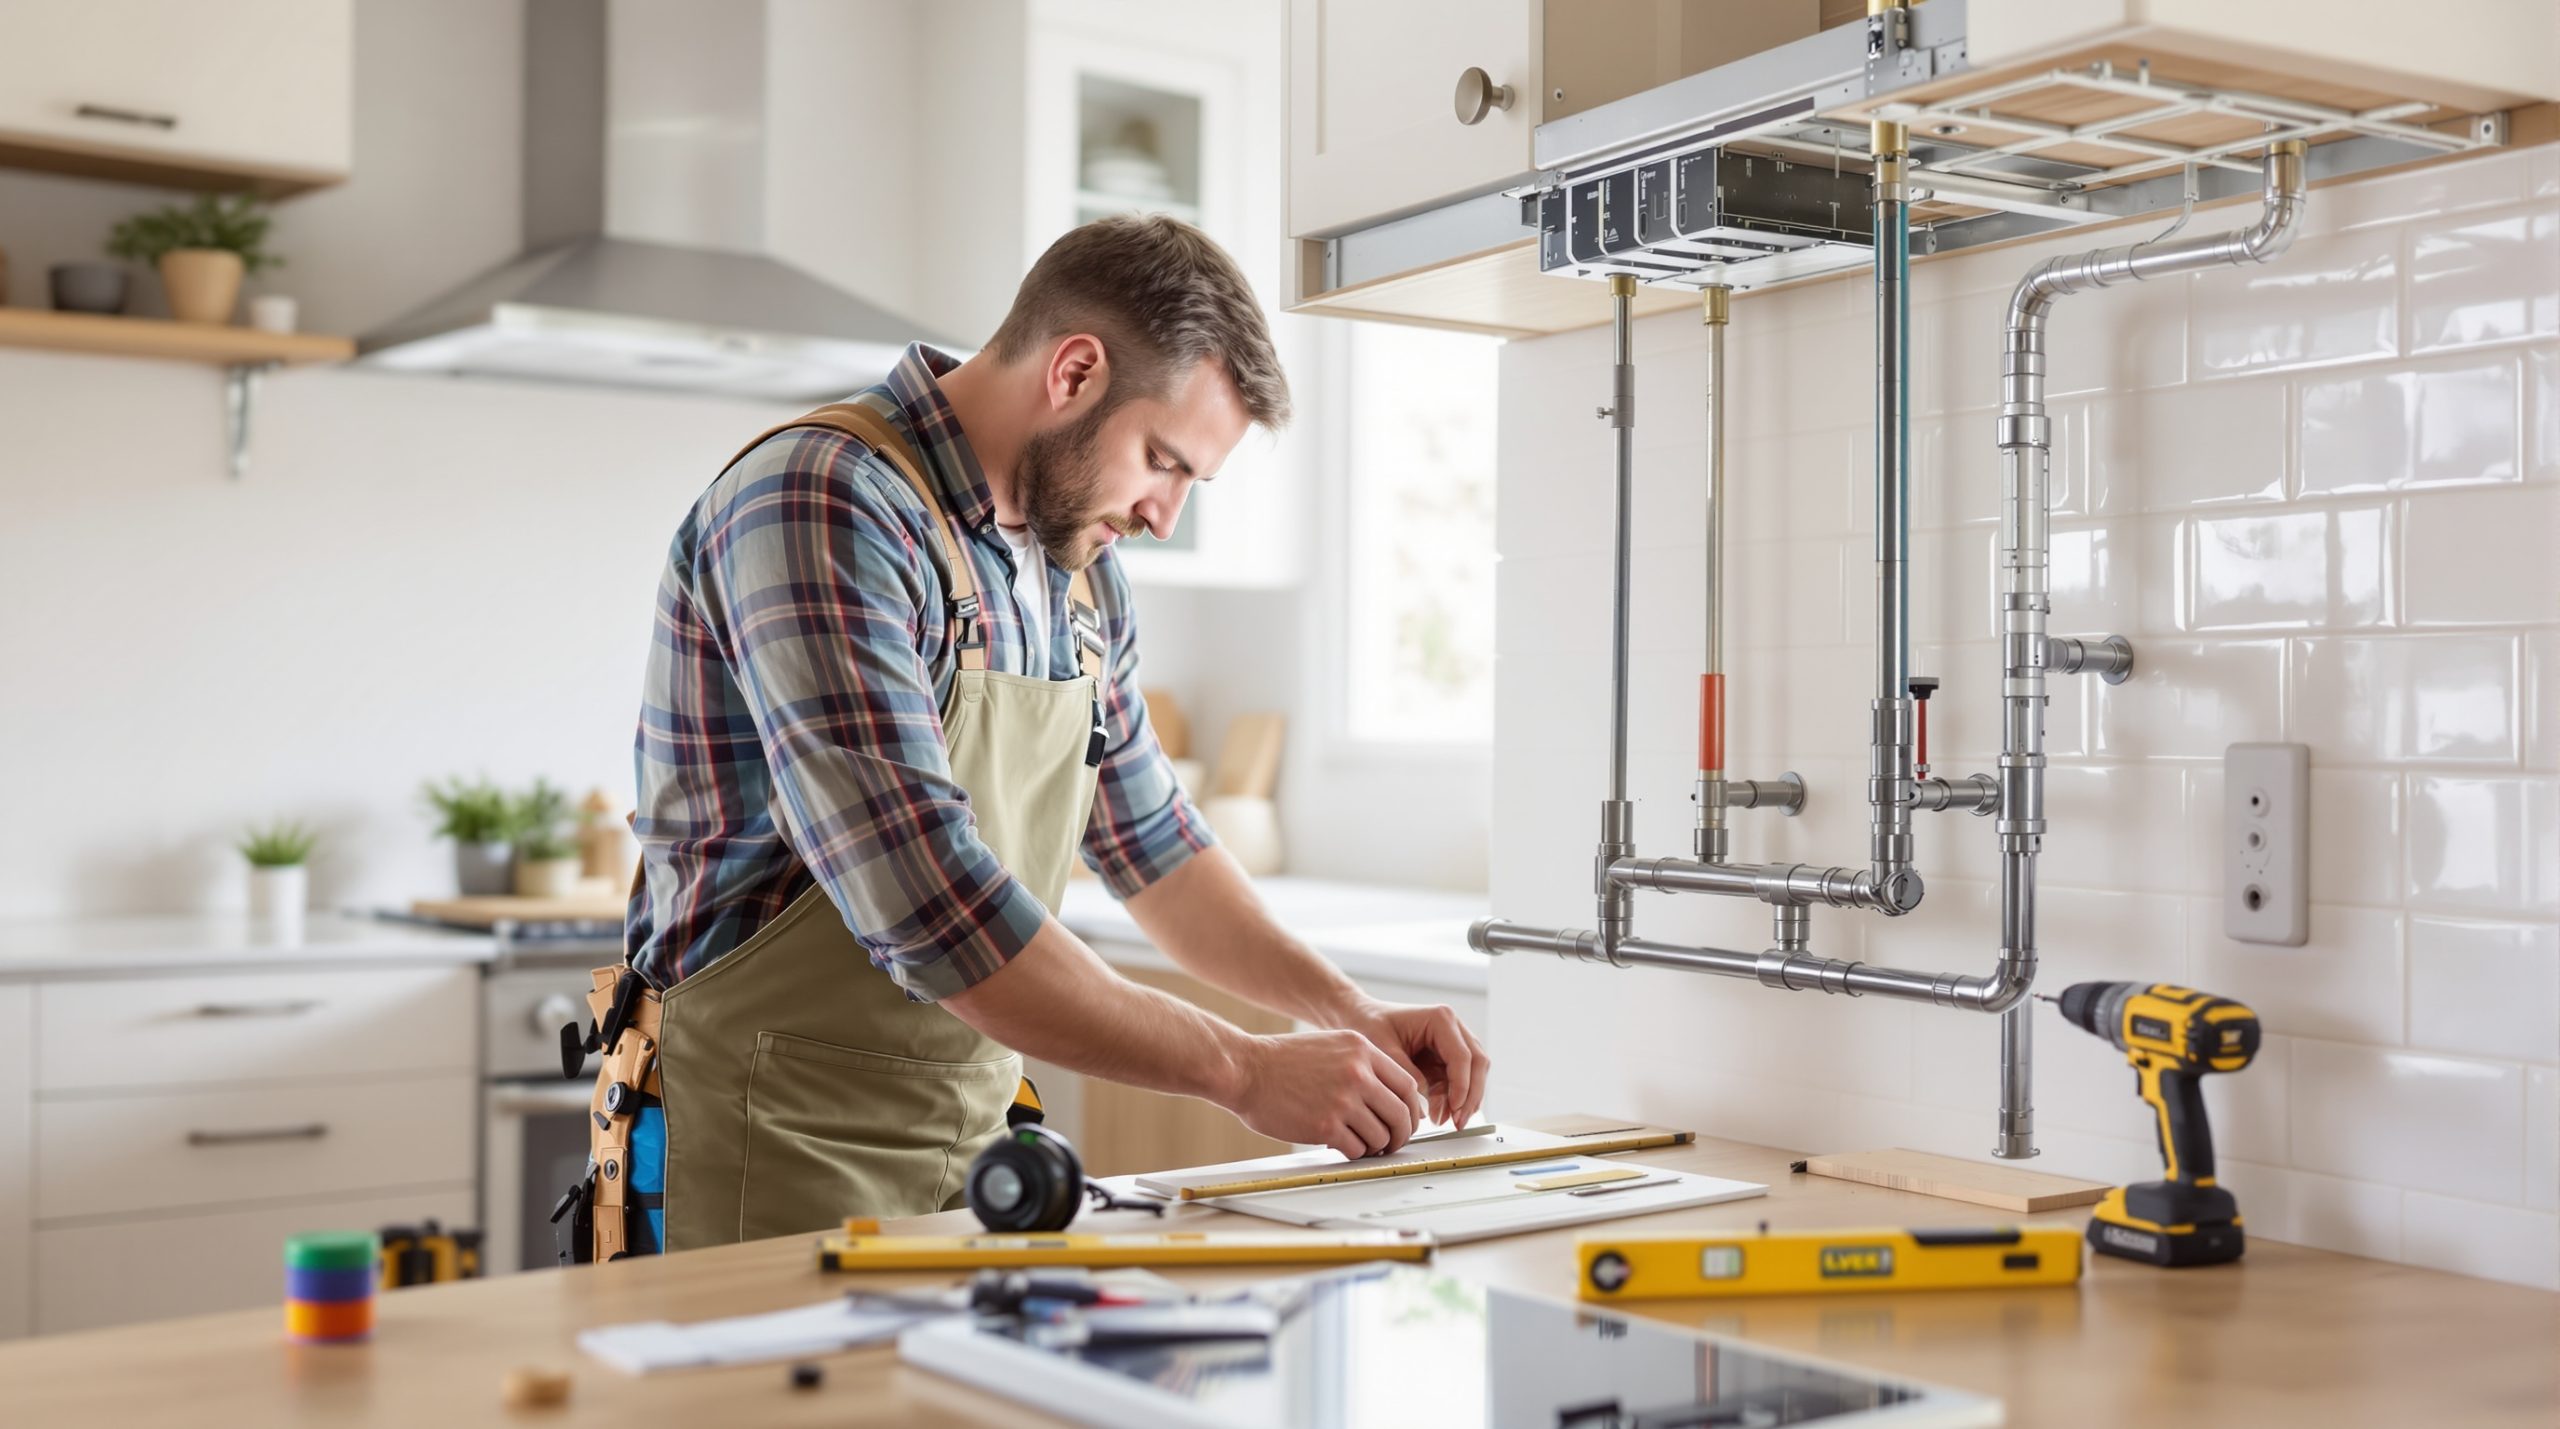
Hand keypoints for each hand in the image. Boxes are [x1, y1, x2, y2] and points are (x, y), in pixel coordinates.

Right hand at [1226, 1028, 1427, 1158]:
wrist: (1245, 1069)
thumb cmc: (1281, 1060)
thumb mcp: (1331, 1045)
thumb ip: (1361, 1063)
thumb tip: (1387, 1094)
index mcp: (1362, 1050)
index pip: (1407, 1084)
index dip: (1410, 1108)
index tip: (1405, 1119)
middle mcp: (1358, 1073)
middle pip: (1401, 1113)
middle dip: (1401, 1134)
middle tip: (1393, 1142)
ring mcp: (1343, 1100)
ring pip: (1381, 1135)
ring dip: (1375, 1146)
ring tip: (1362, 1144)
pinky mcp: (1326, 1125)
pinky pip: (1357, 1148)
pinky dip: (1354, 1153)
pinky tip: (1343, 1146)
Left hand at [1333, 998, 1489, 1129]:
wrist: (1358, 1017)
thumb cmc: (1368, 1025)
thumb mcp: (1383, 1050)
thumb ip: (1407, 1076)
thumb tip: (1427, 1108)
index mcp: (1440, 1019)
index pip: (1462, 1056)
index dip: (1462, 1086)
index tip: (1453, 1109)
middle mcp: (1452, 1028)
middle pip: (1477, 1064)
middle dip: (1470, 1095)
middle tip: (1458, 1122)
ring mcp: (1452, 1042)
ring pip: (1473, 1074)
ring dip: (1465, 1099)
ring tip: (1449, 1122)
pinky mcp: (1446, 1058)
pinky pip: (1459, 1080)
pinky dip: (1454, 1098)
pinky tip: (1443, 1115)